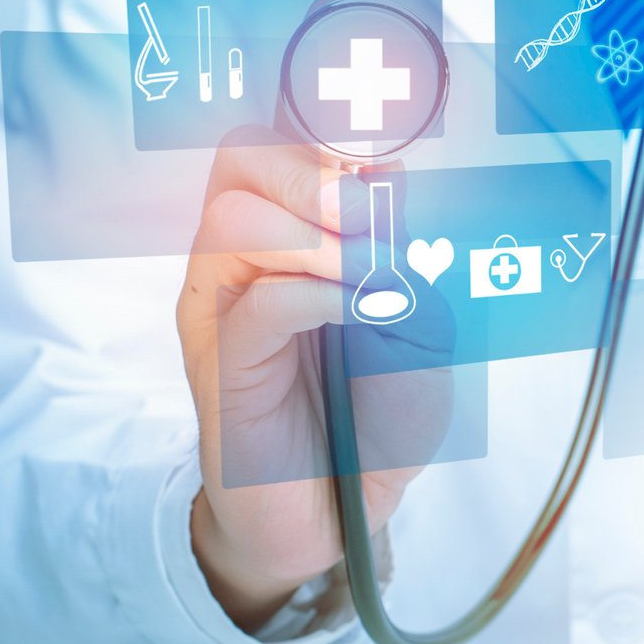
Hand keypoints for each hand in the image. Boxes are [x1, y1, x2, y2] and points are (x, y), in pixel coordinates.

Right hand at [176, 132, 450, 631]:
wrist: (338, 514)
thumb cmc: (375, 419)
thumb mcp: (422, 329)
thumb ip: (407, 259)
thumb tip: (393, 195)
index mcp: (289, 232)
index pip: (280, 139)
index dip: (330, 129)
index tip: (389, 161)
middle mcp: (244, 256)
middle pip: (242, 156)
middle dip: (316, 171)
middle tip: (371, 219)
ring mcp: (223, 306)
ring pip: (233, 217)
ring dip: (315, 234)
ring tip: (366, 278)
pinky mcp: (221, 365)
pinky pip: (256, 303)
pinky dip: (317, 295)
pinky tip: (358, 316)